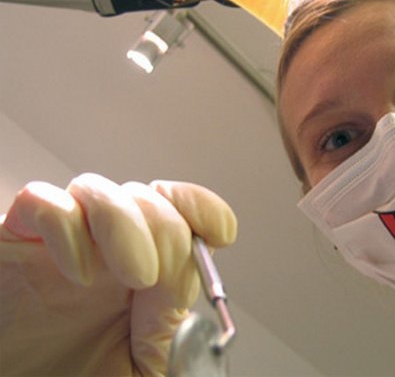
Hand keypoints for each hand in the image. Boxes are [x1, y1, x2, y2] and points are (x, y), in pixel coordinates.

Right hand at [0, 173, 236, 375]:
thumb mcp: (142, 370)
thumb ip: (174, 336)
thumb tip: (198, 291)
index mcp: (145, 269)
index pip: (182, 210)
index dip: (205, 210)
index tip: (220, 234)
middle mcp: (107, 247)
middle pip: (149, 197)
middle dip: (167, 231)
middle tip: (156, 279)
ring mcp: (62, 240)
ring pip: (101, 189)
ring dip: (127, 225)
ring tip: (136, 275)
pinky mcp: (14, 240)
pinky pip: (42, 202)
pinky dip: (65, 226)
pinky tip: (78, 272)